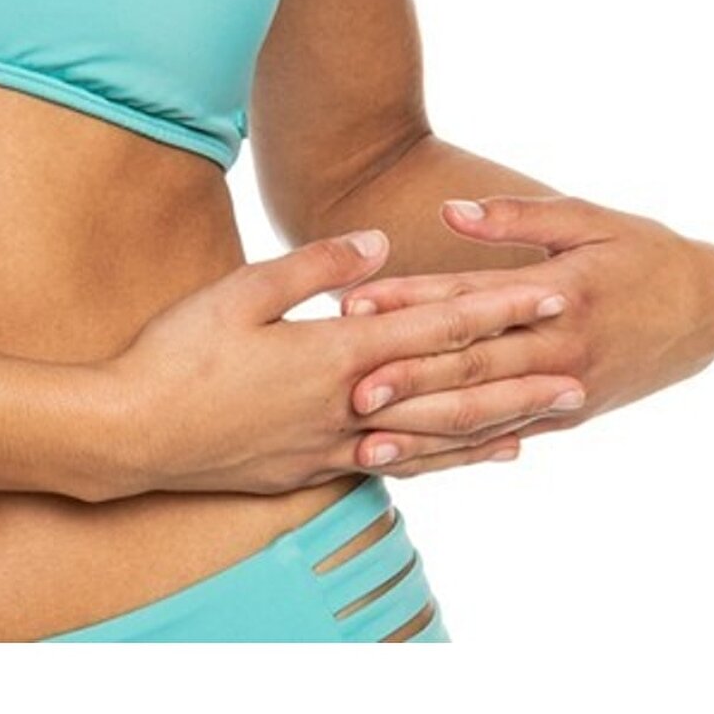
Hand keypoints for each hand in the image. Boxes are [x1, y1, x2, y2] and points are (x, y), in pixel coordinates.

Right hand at [100, 226, 569, 499]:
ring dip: (501, 422)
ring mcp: (337, 446)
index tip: (546, 293)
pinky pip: (405, 465)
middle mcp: (349, 406)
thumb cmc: (177, 353)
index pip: (434, 327)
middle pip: (452, 388)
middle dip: (520, 371)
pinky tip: (484, 455)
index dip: (495, 308)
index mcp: (335, 353)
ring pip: (438, 435)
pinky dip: (453, 459)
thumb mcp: (242, 290)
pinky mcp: (319, 469)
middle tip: (581, 363)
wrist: (132, 434)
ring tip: (553, 412)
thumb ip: (317, 265)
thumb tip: (382, 244)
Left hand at [333, 192, 713, 477]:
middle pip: (471, 368)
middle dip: (408, 382)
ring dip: (425, 433)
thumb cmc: (638, 251)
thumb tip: (451, 210)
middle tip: (349, 392)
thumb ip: (514, 216)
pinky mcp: (567, 415)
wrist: (705, 310)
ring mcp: (563, 391)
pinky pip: (506, 436)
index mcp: (556, 295)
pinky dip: (461, 452)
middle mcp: (557, 350)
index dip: (409, 305)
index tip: (354, 308)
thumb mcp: (584, 219)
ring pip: (485, 416)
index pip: (469, 301)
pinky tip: (418, 464)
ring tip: (368, 447)